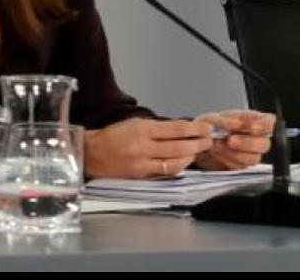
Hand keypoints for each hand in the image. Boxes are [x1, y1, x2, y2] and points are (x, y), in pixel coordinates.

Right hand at [84, 117, 212, 178]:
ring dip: (190, 156)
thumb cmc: (113, 136)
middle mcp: (142, 147)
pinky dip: (177, 167)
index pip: (176, 129)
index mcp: (142, 130)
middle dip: (198, 143)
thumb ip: (159, 127)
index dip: (195, 129)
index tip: (206, 128)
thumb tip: (183, 129)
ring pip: (174, 162)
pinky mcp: (139, 176)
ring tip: (198, 151)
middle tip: (209, 140)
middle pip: (179, 147)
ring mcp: (141, 164)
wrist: (91, 154)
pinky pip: (164, 172)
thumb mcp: (136, 124)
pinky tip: (184, 161)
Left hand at [192, 110, 274, 170]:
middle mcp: (256, 137)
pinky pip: (241, 166)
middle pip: (264, 144)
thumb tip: (236, 123)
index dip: (264, 126)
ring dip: (235, 153)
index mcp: (254, 121)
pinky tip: (219, 153)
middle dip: (247, 143)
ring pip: (254, 158)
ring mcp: (250, 153)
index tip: (252, 127)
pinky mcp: (242, 164)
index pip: (270, 123)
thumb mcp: (213, 118)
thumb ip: (226, 120)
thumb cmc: (209, 127)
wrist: (198, 144)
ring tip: (219, 146)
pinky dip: (228, 160)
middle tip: (231, 140)